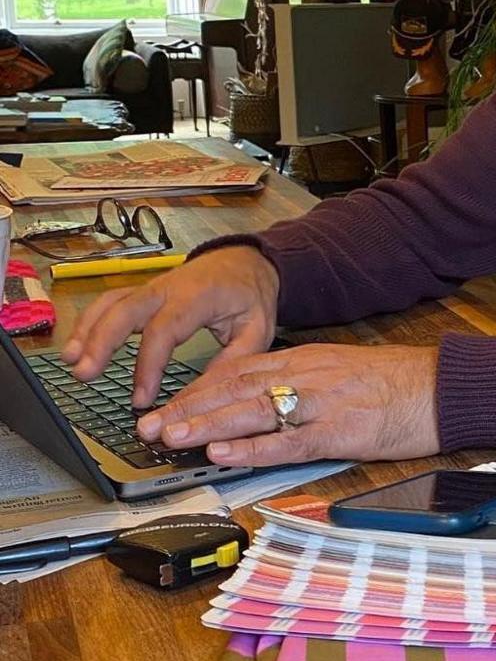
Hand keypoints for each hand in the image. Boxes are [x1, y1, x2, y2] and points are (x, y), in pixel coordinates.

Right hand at [62, 246, 280, 406]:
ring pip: (112, 303)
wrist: (248, 261)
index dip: (148, 365)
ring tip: (72, 362)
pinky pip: (111, 301)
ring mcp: (153, 286)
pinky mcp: (143, 290)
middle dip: (102, 342)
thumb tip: (201, 394)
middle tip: (85, 374)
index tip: (141, 398)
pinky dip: (91, 321)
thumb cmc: (251, 296)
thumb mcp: (257, 329)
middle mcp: (169, 288)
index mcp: (198, 297)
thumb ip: (232, 360)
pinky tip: (77, 345)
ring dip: (89, 331)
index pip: (165, 330)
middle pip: (126, 311)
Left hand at [134, 343, 441, 467]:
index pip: (239, 371)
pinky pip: (289, 441)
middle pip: (235, 388)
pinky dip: (252, 449)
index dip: (198, 389)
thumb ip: (305, 382)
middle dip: (188, 407)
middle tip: (149, 426)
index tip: (166, 405)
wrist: (444, 386)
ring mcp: (323, 403)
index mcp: (308, 360)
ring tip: (170, 437)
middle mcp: (308, 376)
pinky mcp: (342, 432)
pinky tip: (224, 456)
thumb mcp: (345, 371)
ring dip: (207, 426)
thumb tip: (266, 402)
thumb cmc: (399, 384)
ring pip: (253, 412)